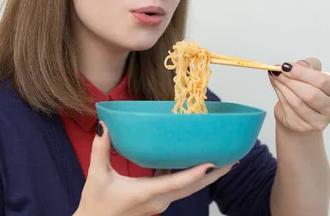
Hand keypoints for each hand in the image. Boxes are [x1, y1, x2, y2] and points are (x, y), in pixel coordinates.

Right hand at [75, 121, 236, 215]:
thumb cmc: (96, 204)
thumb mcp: (97, 176)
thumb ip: (101, 149)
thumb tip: (104, 124)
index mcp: (146, 193)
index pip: (176, 183)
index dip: (195, 173)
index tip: (213, 162)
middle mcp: (158, 200)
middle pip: (192, 187)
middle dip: (214, 174)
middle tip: (233, 160)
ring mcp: (160, 203)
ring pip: (188, 189)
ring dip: (206, 176)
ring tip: (223, 160)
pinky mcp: (157, 202)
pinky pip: (179, 188)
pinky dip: (191, 177)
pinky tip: (196, 163)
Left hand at [268, 57, 329, 132]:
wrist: (300, 108)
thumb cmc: (308, 87)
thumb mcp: (311, 70)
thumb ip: (307, 65)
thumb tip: (297, 65)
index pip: (323, 82)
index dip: (303, 73)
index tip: (287, 66)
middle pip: (311, 95)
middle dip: (291, 81)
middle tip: (278, 71)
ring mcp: (319, 121)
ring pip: (298, 103)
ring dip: (283, 87)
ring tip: (275, 76)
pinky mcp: (304, 126)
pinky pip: (289, 109)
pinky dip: (280, 95)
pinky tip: (277, 86)